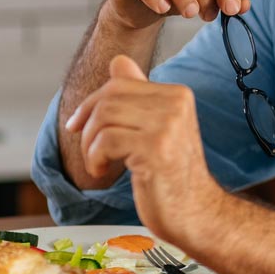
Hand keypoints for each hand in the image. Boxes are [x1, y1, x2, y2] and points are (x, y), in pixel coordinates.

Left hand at [64, 54, 224, 242]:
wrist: (195, 212)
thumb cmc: (172, 175)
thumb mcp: (156, 129)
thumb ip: (138, 94)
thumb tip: (119, 61)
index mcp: (178, 94)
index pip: (120, 82)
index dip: (91, 103)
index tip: (78, 126)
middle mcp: (177, 103)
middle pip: (109, 97)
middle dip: (87, 124)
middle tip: (91, 151)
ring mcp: (168, 124)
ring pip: (104, 117)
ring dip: (90, 145)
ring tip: (99, 162)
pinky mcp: (156, 148)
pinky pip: (105, 140)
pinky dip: (94, 159)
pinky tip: (103, 172)